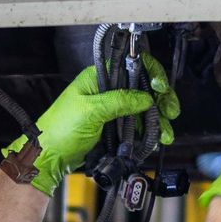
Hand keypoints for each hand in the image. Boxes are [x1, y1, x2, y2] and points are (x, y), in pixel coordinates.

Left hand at [8, 60, 178, 195]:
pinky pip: (135, 126)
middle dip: (160, 100)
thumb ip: (119, 101)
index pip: (130, 65)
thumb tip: (146, 98)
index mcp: (98, 77)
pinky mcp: (112, 127)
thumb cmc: (60, 129)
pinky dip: (148, 132)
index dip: (150, 73)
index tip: (160, 88)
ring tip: (166, 135)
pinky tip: (155, 140)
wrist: (49, 156)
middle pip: (142, 88)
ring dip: (157, 120)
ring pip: (142, 109)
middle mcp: (106, 90)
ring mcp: (110, 109)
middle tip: (171, 112)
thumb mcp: (91, 111)